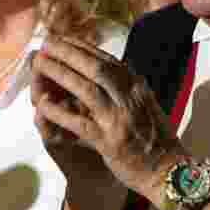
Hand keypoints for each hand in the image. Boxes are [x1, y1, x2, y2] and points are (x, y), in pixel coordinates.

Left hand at [29, 35, 181, 201]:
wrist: (170, 171)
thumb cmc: (156, 139)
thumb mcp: (146, 104)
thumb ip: (129, 86)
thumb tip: (113, 66)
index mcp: (137, 87)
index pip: (106, 59)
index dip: (81, 47)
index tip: (61, 39)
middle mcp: (129, 97)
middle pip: (94, 67)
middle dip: (67, 52)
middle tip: (45, 43)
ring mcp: (119, 118)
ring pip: (85, 88)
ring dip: (59, 73)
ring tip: (38, 63)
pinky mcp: (109, 141)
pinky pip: (79, 122)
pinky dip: (59, 112)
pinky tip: (41, 105)